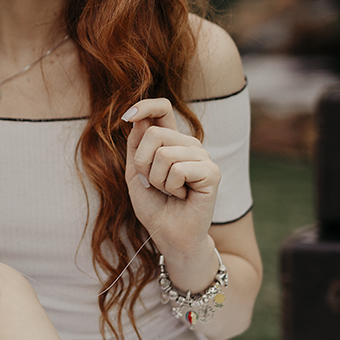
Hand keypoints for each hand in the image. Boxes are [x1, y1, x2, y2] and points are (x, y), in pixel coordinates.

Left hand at [123, 99, 218, 257]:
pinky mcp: (212, 172)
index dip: (145, 106)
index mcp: (171, 141)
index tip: (127, 115)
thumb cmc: (154, 204)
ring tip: (169, 190)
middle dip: (143, 163)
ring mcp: (203, 156)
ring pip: (164, 153)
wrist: (168, 233)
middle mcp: (189, 144)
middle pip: (154, 133)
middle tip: (153, 183)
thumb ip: (136, 145)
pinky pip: (178, 169)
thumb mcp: (135, 172)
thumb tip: (138, 118)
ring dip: (157, 179)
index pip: (162, 109)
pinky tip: (182, 195)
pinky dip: (171, 187)